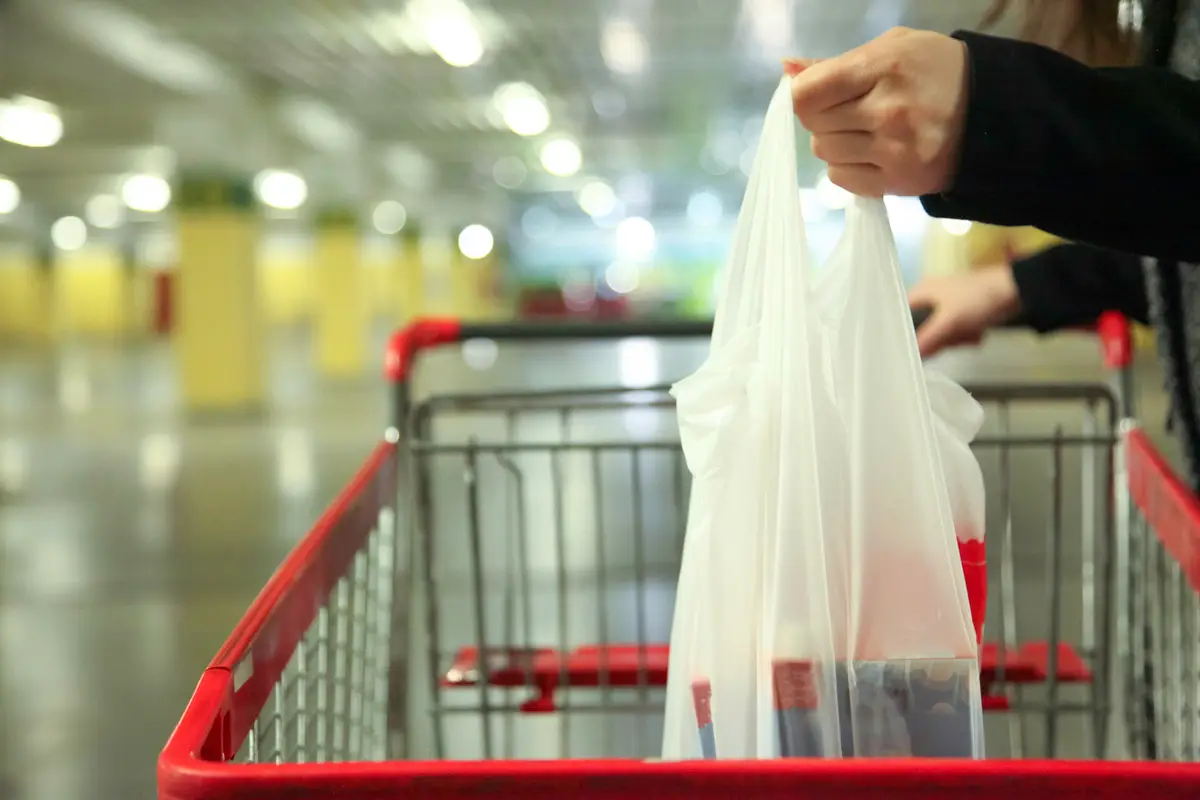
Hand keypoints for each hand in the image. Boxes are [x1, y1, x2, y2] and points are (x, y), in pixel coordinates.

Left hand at [786, 28, 969, 196]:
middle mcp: (889, 111)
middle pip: (813, 124)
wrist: (990, 112)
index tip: (817, 92)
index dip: (803, 93)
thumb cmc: (933, 71)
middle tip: (851, 108)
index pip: (808, 93)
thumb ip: (835, 62)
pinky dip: (846, 167)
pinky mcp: (898, 181)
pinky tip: (870, 152)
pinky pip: (841, 178)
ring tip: (864, 129)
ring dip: (834, 141)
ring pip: (825, 152)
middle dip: (822, 116)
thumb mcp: (892, 48)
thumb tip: (786, 70)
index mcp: (885, 67)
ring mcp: (894, 150)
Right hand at [907, 265, 1021, 357]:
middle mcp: (932, 297)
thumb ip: (928, 340)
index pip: (901, 317)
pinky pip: (957, 331)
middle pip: (923, 329)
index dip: (904, 334)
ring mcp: (950, 304)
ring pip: (942, 333)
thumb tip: (911, 357)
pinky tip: (977, 333)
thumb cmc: (978, 299)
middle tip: (951, 339)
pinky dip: (967, 335)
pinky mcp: (965, 312)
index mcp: (922, 292)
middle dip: (940, 338)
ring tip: (970, 334)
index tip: (911, 349)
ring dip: (956, 338)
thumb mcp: (950, 322)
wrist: (1017, 290)